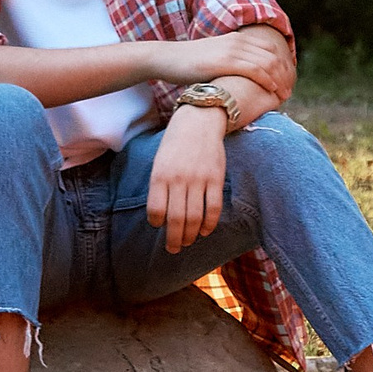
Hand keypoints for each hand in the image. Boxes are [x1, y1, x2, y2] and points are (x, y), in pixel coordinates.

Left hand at [147, 105, 227, 252]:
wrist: (199, 122)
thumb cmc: (175, 145)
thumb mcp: (159, 162)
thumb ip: (160, 187)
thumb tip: (162, 216)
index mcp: (160, 175)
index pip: (156, 210)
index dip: (157, 223)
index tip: (159, 226)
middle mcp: (178, 179)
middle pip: (176, 219)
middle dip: (175, 239)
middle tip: (174, 249)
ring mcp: (199, 180)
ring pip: (195, 217)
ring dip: (191, 235)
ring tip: (188, 241)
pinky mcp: (216, 179)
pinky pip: (213, 208)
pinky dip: (209, 223)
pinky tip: (205, 230)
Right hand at [166, 30, 293, 96]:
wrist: (166, 59)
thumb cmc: (189, 64)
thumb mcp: (216, 58)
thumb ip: (232, 62)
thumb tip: (244, 75)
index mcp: (237, 38)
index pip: (271, 48)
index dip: (284, 65)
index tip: (289, 81)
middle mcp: (238, 41)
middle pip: (274, 55)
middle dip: (286, 73)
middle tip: (291, 90)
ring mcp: (232, 50)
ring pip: (268, 63)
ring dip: (281, 79)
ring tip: (286, 94)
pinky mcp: (226, 62)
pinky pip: (256, 70)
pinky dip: (269, 81)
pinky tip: (274, 91)